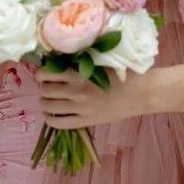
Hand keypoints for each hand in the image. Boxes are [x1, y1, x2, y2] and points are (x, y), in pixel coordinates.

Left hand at [37, 66, 155, 128]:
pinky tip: (50, 114)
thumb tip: (57, 59)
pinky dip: (49, 118)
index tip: (44, 72)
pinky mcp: (86, 122)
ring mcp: (80, 109)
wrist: (141, 93)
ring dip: (44, 101)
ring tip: (47, 98)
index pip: (47, 73)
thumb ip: (80, 62)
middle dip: (43, 86)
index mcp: (79, 74)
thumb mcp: (99, 61)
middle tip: (47, 85)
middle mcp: (76, 92)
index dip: (41, 73)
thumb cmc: (122, 73)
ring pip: (48, 106)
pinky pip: (59, 123)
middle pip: (45, 90)